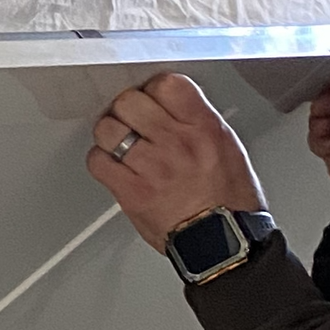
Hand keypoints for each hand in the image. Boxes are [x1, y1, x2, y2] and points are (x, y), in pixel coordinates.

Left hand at [87, 72, 262, 250]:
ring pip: (108, 128)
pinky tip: (114, 166)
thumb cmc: (231, 202)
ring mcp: (151, 167)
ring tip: (120, 143)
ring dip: (109, 133)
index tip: (152, 97)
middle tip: (132, 121)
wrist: (227, 245)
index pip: (168, 84)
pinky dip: (101, 161)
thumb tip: (170, 105)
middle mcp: (177, 143)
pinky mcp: (131, 192)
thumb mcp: (228, 147)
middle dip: (127, 109)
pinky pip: (97, 161)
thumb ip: (196, 121)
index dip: (154, 88)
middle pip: (130, 101)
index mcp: (205, 128)